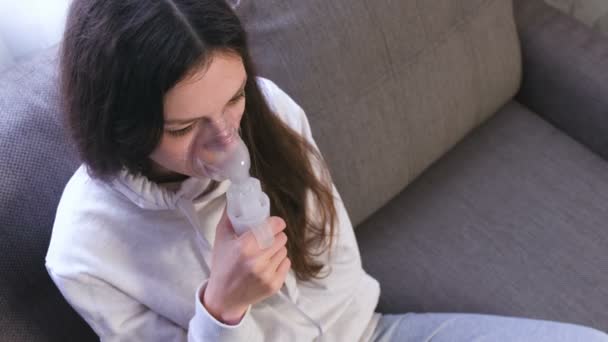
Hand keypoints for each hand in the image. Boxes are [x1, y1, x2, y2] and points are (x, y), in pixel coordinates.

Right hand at [202, 205, 290, 323]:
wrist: (224, 297)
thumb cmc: (222, 265)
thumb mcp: (221, 238)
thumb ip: (228, 216)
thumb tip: (234, 197)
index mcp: (244, 247)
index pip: (274, 226)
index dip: (276, 223)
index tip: (274, 223)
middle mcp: (257, 261)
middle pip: (281, 238)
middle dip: (275, 236)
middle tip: (266, 239)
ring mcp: (267, 275)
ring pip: (284, 250)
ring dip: (277, 249)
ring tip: (265, 253)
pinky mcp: (275, 285)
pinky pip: (286, 264)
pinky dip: (279, 262)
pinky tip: (268, 264)